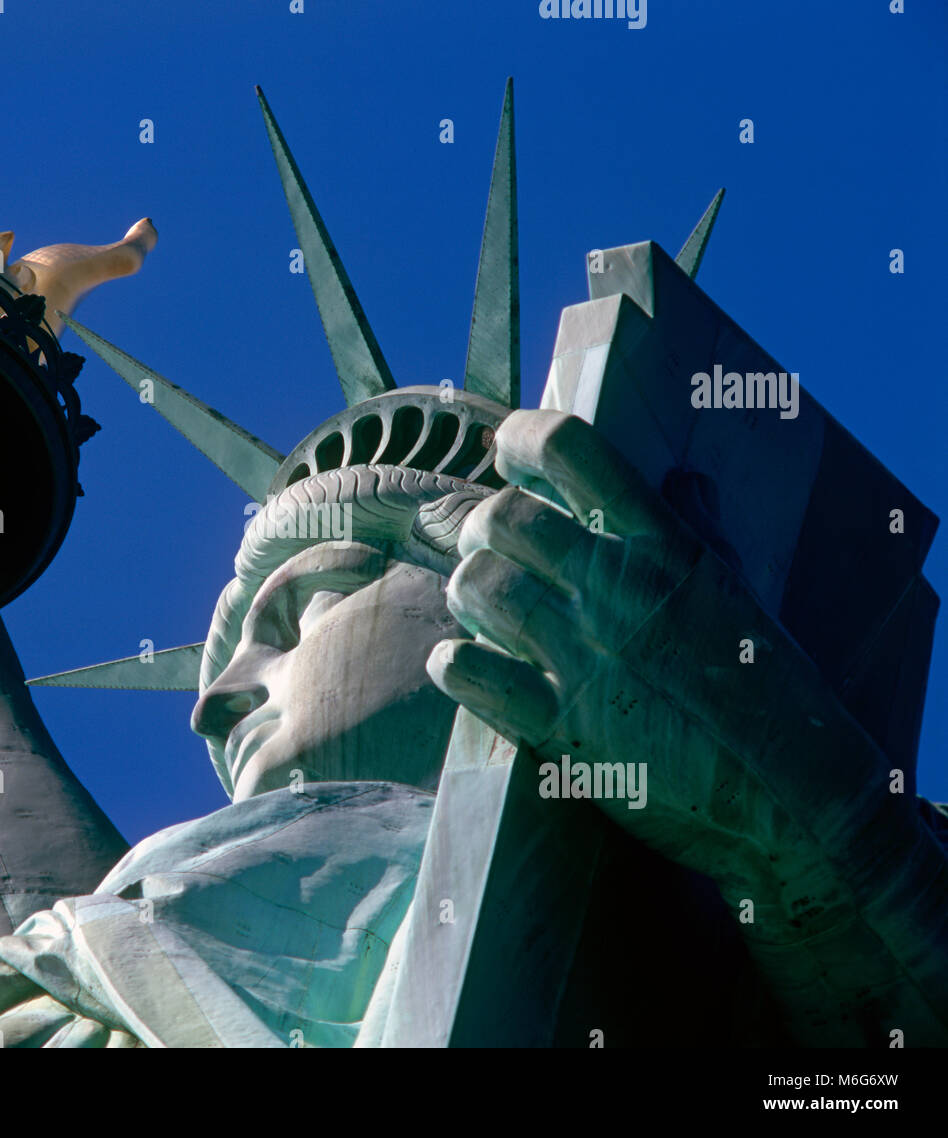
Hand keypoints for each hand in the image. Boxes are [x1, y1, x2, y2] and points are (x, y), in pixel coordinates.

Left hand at [427, 410, 899, 894]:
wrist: (793, 802)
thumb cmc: (770, 690)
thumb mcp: (738, 593)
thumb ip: (698, 530)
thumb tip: (682, 478)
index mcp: (662, 547)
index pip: (571, 448)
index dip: (521, 437)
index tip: (506, 450)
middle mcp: (616, 590)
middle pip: (501, 517)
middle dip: (482, 527)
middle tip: (494, 551)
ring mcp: (582, 657)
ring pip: (474, 585)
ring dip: (468, 594)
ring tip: (488, 612)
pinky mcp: (557, 725)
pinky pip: (465, 670)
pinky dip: (454, 664)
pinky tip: (471, 666)